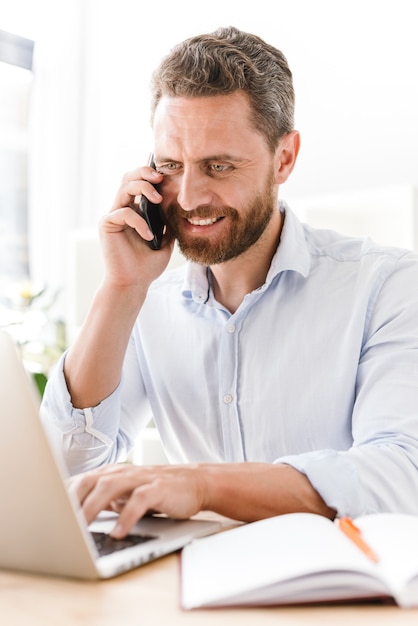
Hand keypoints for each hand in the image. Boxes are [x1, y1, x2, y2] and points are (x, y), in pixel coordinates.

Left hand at [68, 463, 206, 537]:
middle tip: (58, 522)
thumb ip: (103, 499)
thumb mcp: (126, 494)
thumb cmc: (157, 491)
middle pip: (90, 481)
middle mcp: (123, 472)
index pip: (80, 481)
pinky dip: (126, 516)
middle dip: (72, 500)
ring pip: (110, 486)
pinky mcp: (158, 487)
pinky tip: (118, 532)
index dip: (62, 496)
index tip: (47, 512)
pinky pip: (139, 500)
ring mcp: (141, 477)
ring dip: (92, 506)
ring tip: (80, 528)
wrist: (195, 482)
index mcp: (112, 473)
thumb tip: (75, 516)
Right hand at [99, 164, 173, 288]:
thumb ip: (168, 223)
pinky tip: (148, 235)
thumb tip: (178, 206)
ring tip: (158, 199)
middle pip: (128, 178)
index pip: (141, 183)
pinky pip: (123, 212)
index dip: (151, 175)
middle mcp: (123, 209)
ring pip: (124, 188)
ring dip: (143, 188)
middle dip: (144, 172)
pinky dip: (138, 222)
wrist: (134, 283)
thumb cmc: (147, 266)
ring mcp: (114, 216)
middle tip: (160, 177)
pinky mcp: (107, 225)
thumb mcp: (166, 242)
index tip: (169, 175)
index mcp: (136, 211)